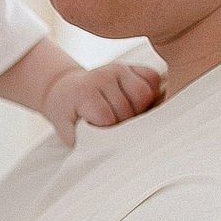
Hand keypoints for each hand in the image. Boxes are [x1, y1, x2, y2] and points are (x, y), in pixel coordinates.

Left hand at [42, 62, 163, 146]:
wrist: (67, 90)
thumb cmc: (71, 116)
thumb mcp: (70, 134)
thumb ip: (87, 143)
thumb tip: (109, 154)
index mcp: (83, 92)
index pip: (107, 118)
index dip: (110, 132)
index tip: (104, 135)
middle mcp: (101, 75)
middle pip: (129, 108)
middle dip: (126, 124)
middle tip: (116, 127)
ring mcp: (118, 68)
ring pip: (145, 94)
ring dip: (141, 110)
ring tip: (128, 117)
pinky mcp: (132, 66)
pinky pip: (153, 79)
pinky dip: (152, 92)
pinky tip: (138, 102)